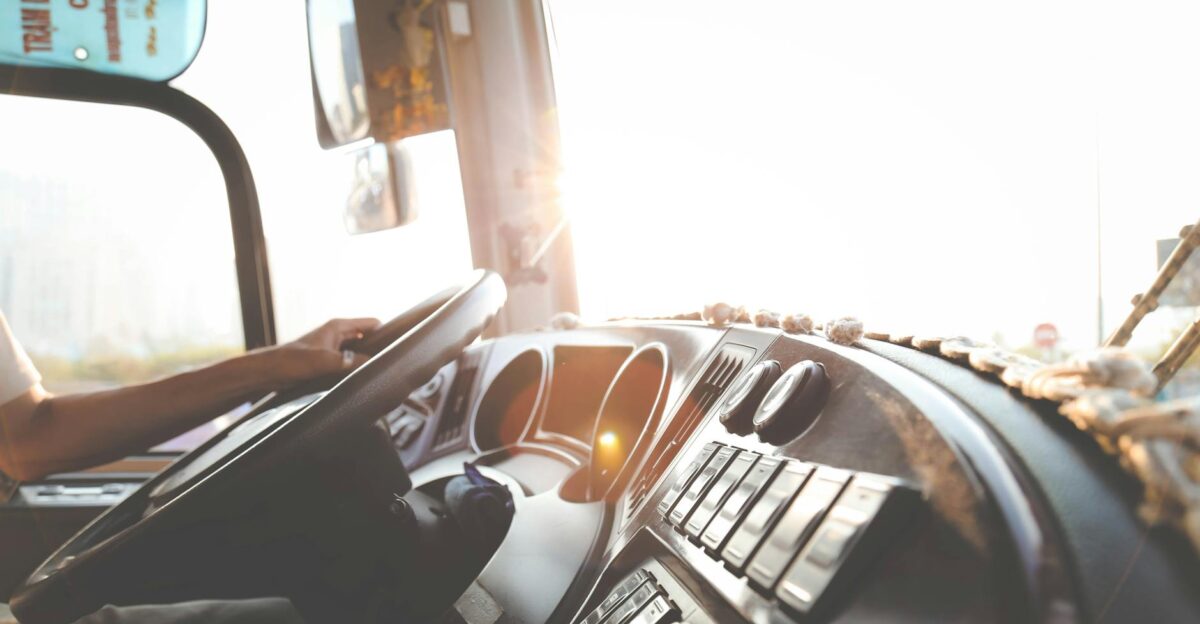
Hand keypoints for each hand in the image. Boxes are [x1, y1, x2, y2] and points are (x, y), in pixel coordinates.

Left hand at [258, 317, 380, 384]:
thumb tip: (372, 364)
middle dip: (378, 349)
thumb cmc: (292, 361)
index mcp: (339, 326)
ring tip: (378, 372)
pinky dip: (356, 370)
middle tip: (391, 363)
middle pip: (368, 338)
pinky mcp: (328, 361)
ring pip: (359, 353)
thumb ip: (350, 361)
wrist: (269, 373)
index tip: (399, 345)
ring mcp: (334, 348)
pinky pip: (349, 363)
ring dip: (366, 361)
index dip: (387, 332)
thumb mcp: (325, 361)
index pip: (372, 323)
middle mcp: (338, 335)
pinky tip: (361, 380)